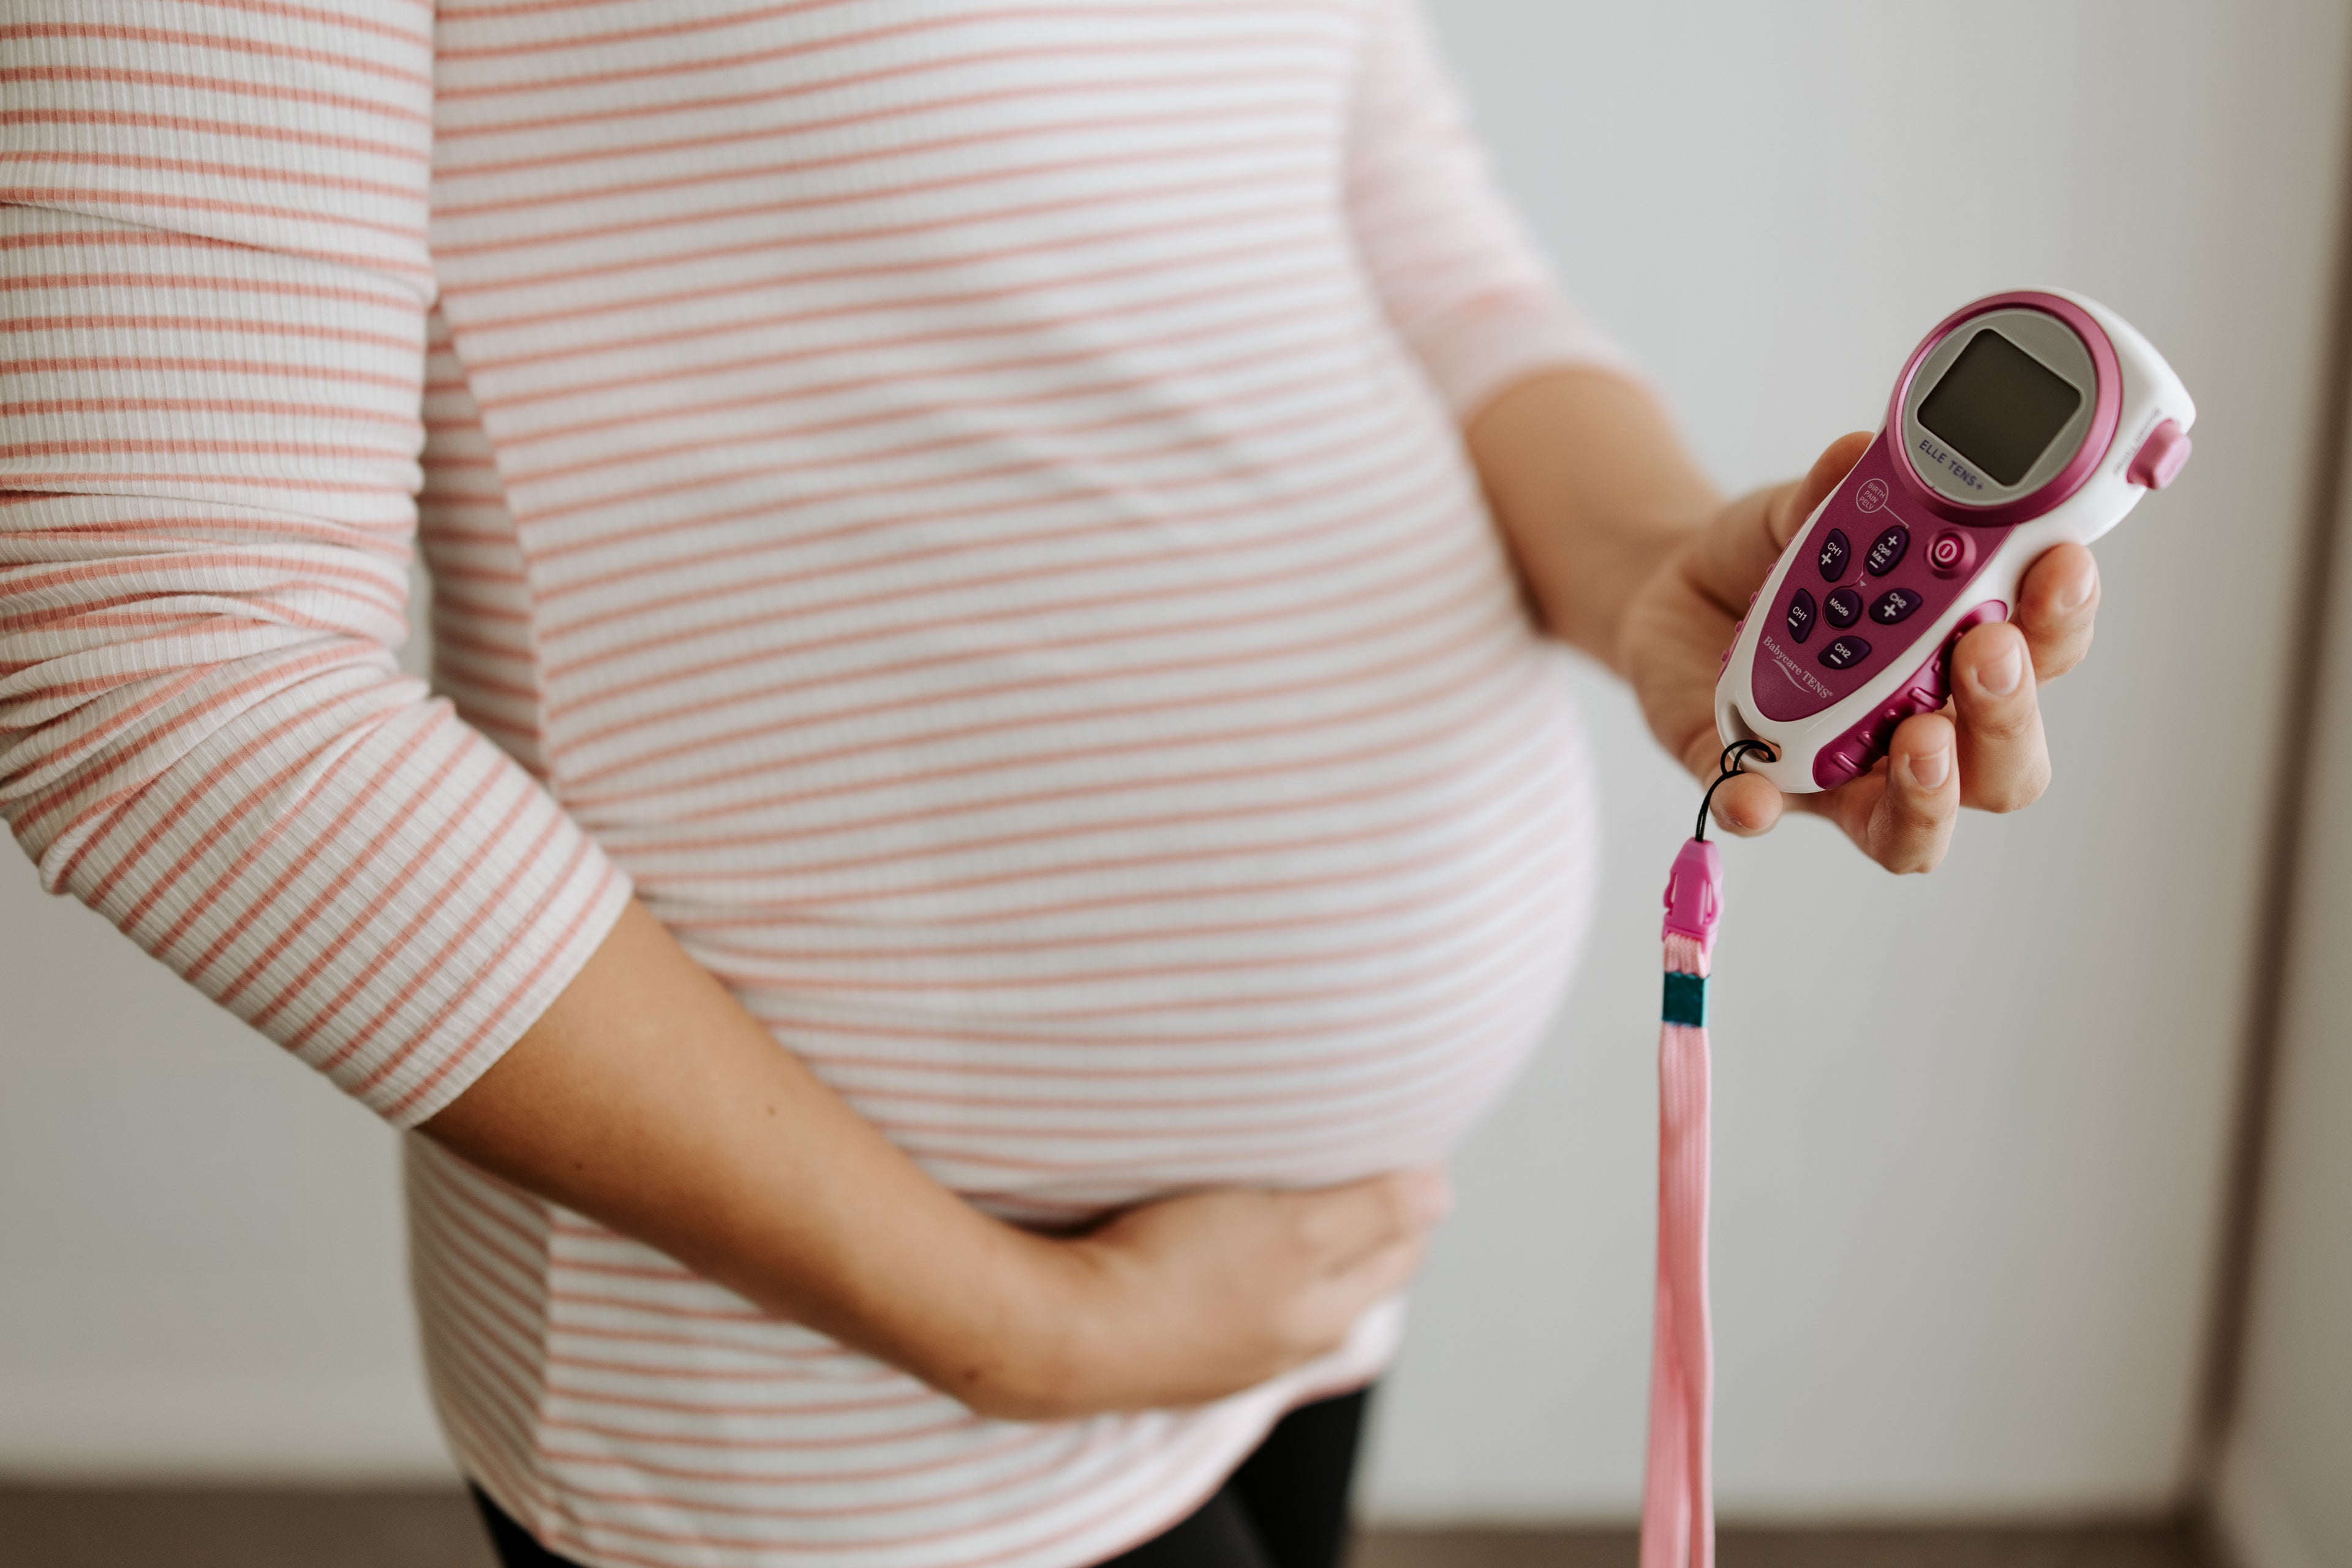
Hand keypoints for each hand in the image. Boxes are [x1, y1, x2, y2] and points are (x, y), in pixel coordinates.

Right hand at [980, 1169, 1449, 1418]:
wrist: (1056, 1337)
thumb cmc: (1174, 1273)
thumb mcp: (1293, 1231)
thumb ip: (1373, 1211)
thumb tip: (1442, 1194)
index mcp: (1326, 1315)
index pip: (1400, 1245)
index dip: (1405, 1188)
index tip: (1391, 1135)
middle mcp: (1284, 1346)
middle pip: (1347, 1268)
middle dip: (1358, 1214)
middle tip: (1342, 1148)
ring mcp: (1222, 1356)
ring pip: (1283, 1285)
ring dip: (1290, 1237)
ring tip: (1274, 1182)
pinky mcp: (1165, 1350)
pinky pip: (1222, 1298)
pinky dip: (1233, 1263)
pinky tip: (1205, 1235)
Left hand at [1618, 434, 2101, 872]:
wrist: (1676, 588)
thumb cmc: (1776, 559)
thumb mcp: (1804, 511)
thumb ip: (1837, 490)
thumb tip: (1861, 451)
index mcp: (1961, 651)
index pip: (2043, 653)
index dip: (2062, 617)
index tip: (2060, 563)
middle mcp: (1920, 728)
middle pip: (2003, 766)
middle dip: (2008, 716)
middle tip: (1988, 652)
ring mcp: (1840, 772)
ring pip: (1911, 828)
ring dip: (1928, 793)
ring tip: (1922, 737)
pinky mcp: (1749, 785)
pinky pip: (1757, 813)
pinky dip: (1755, 808)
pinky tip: (1752, 794)